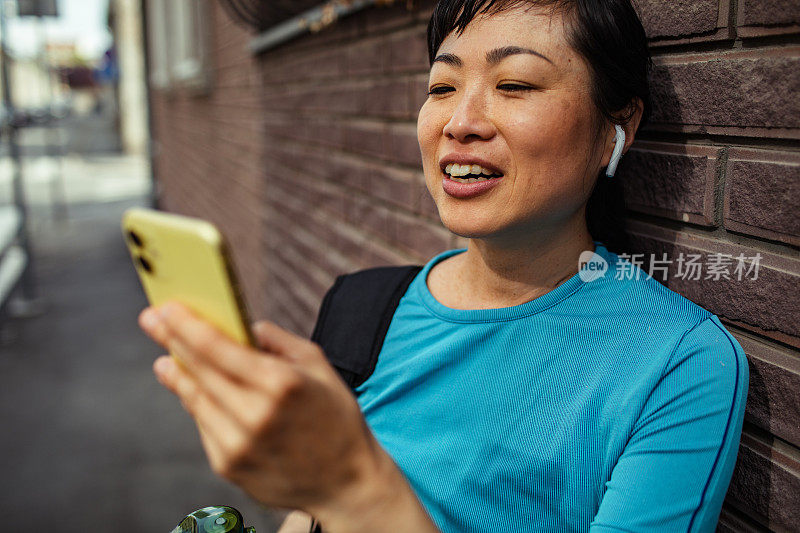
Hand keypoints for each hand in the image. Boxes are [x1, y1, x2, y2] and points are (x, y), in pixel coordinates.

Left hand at [138, 302, 387, 515]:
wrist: (346, 481)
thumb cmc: (336, 418)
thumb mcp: (320, 366)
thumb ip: (280, 341)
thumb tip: (246, 327)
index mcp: (281, 383)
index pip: (218, 348)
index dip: (187, 326)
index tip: (167, 308)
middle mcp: (255, 414)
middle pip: (198, 370)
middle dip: (171, 340)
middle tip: (151, 319)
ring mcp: (238, 443)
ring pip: (195, 398)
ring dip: (177, 373)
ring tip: (165, 358)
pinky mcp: (228, 465)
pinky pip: (204, 424)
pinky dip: (196, 402)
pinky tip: (191, 388)